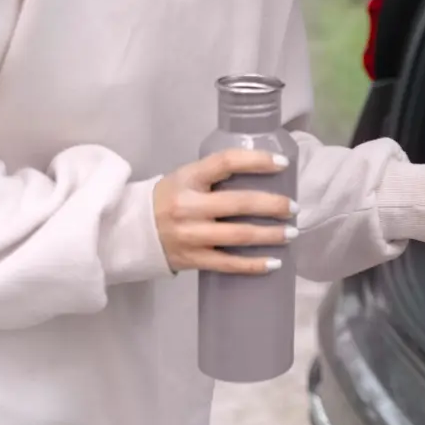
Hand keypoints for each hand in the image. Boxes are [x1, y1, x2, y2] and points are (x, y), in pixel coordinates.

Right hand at [154, 149, 296, 273]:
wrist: (129, 231)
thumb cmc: (168, 199)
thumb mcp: (185, 178)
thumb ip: (216, 176)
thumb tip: (263, 174)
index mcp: (188, 178)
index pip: (226, 162)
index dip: (257, 160)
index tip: (283, 163)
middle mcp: (188, 206)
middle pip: (239, 203)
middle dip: (273, 205)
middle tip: (294, 207)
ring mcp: (190, 235)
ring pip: (238, 235)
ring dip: (270, 235)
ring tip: (292, 232)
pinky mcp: (192, 259)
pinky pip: (228, 263)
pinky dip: (254, 264)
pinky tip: (275, 262)